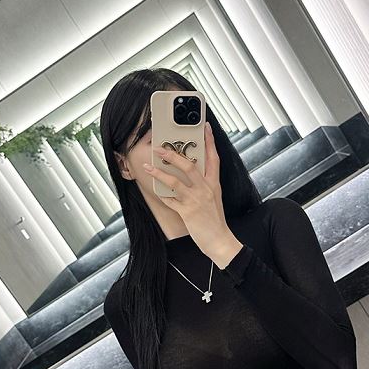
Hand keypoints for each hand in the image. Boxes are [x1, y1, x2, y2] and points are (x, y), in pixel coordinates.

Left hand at [142, 122, 240, 266]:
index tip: (205, 127)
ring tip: (148, 166)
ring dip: (159, 172)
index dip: (210, 142)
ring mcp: (196, 201)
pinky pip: (170, 200)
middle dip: (173, 155)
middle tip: (160, 147)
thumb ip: (205, 185)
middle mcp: (206, 189)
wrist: (220, 241)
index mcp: (214, 184)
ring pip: (175, 181)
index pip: (213, 158)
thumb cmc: (215, 220)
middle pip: (189, 166)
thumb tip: (193, 172)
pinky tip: (155, 190)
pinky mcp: (187, 213)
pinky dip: (162, 195)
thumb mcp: (214, 198)